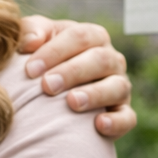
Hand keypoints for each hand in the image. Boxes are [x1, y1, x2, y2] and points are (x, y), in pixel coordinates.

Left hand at [19, 17, 135, 138]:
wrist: (47, 104)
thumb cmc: (40, 66)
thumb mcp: (32, 44)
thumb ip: (29, 32)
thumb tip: (32, 41)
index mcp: (92, 37)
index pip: (79, 37)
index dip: (54, 51)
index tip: (30, 70)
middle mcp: (111, 59)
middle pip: (100, 59)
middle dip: (72, 72)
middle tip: (47, 86)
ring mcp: (119, 87)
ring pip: (118, 86)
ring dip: (95, 94)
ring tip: (72, 102)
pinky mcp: (123, 115)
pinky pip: (127, 118)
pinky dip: (116, 121)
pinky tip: (99, 125)